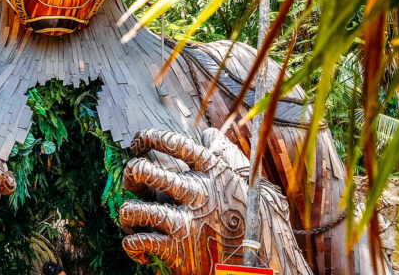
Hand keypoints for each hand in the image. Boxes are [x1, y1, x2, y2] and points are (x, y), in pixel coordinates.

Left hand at [119, 128, 309, 274]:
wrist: (271, 263)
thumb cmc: (260, 218)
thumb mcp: (250, 180)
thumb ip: (226, 155)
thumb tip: (207, 135)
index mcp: (213, 171)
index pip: (172, 143)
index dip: (147, 138)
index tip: (138, 143)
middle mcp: (197, 192)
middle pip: (144, 172)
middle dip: (131, 174)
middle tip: (134, 180)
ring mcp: (186, 223)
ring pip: (134, 209)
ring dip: (128, 212)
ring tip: (134, 216)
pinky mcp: (178, 251)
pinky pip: (139, 242)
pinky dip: (132, 244)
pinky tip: (140, 246)